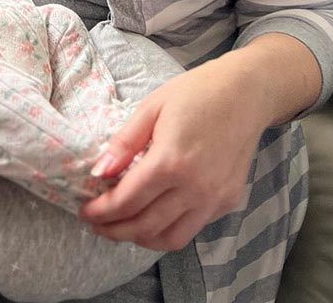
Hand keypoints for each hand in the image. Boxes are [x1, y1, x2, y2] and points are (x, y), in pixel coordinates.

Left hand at [78, 54, 268, 250]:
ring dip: (141, 239)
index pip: (127, 201)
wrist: (247, 92)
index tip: (85, 212)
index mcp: (171, 161)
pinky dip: (168, 230)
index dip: (101, 212)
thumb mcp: (152, 106)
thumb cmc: (197, 92)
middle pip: (145, 227)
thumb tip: (100, 172)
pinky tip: (154, 215)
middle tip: (97, 225)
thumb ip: (124, 142)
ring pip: (171, 238)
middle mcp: (194, 187)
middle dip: (115, 231)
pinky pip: (193, 228)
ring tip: (122, 227)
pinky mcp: (227, 201)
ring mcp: (214, 198)